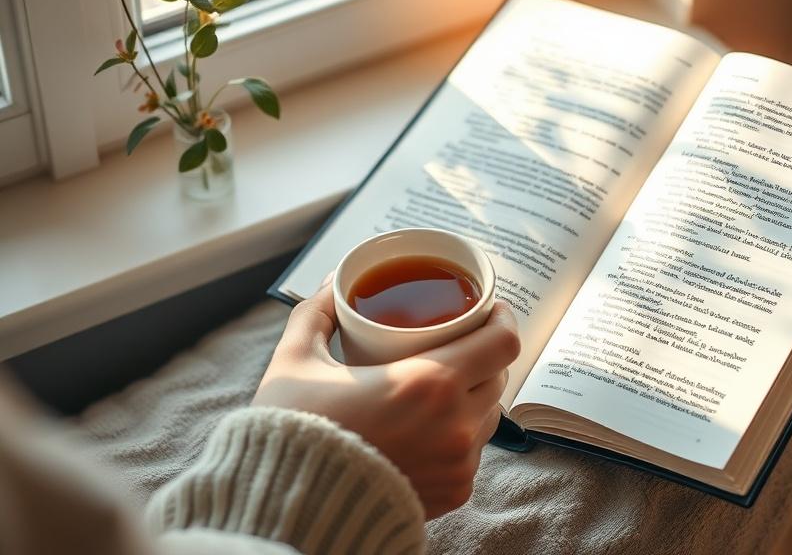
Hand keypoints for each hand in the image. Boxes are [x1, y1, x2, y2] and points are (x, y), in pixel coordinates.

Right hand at [252, 282, 519, 518]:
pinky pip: (474, 452)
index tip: (486, 310)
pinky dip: (458, 435)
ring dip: (473, 395)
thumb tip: (333, 284)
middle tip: (453, 344)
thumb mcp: (295, 360)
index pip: (503, 341)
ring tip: (438, 387)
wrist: (287, 509)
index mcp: (431, 382)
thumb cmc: (294, 429)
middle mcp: (457, 424)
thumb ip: (317, 313)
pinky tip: (428, 428)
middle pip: (498, 374)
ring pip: (490, 413)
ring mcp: (460, 463)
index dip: (502, 319)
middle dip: (481, 354)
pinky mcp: (455, 493)